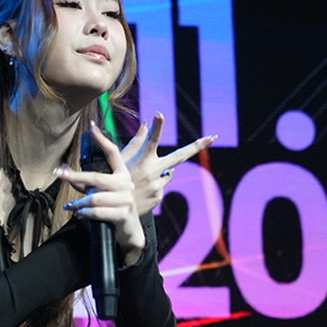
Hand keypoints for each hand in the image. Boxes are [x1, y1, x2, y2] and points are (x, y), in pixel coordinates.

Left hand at [58, 123, 145, 262]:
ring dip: (79, 204)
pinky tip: (79, 215)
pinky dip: (85, 214)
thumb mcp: (103, 194)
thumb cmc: (113, 211)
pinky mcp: (123, 214)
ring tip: (72, 207)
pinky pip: (98, 212)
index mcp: (122, 174)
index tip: (92, 127)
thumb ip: (88, 184)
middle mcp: (126, 184)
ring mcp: (126, 199)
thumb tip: (65, 173)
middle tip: (59, 174)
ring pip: (94, 198)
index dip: (102, 140)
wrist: (129, 233)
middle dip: (75, 176)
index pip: (113, 153)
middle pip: (96, 177)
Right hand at [100, 112, 216, 215]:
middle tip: (212, 138)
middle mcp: (152, 172)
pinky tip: (142, 190)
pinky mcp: (159, 196)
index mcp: (141, 161)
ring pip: (168, 173)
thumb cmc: (115, 181)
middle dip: (197, 146)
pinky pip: (163, 185)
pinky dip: (155, 185)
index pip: (151, 140)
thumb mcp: (121, 161)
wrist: (114, 211)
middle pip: (179, 156)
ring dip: (160, 172)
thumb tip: (146, 123)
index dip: (156, 127)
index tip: (159, 114)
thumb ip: (136, 142)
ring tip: (142, 181)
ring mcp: (157, 186)